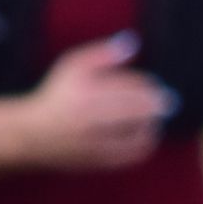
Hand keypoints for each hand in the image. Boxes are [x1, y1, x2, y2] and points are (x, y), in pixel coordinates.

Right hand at [0, 31, 171, 173]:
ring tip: (154, 116)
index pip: (130, 86)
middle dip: (157, 103)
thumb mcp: (73, 65)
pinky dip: (146, 142)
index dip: (147, 85)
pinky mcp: (100, 161)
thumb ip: (103, 52)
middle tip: (168, 101)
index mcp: (86, 91)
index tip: (152, 84)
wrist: (34, 134)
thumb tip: (134, 41)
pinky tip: (146, 133)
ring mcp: (96, 142)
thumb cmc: (58, 94)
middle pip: (139, 109)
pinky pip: (134, 154)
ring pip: (140, 132)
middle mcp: (90, 118)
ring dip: (153, 123)